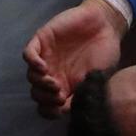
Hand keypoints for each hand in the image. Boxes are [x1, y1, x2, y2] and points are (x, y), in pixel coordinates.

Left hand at [23, 0, 125, 117]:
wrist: (107, 24)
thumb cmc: (105, 51)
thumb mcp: (98, 78)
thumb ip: (82, 94)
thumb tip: (68, 111)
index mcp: (65, 86)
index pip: (47, 105)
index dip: (50, 111)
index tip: (61, 108)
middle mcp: (52, 74)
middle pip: (37, 93)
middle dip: (45, 98)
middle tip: (59, 96)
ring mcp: (46, 57)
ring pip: (31, 76)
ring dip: (40, 84)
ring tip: (54, 84)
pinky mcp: (42, 40)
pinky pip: (28, 54)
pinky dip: (32, 63)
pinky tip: (43, 67)